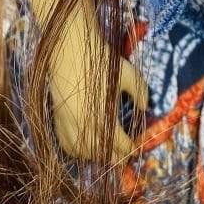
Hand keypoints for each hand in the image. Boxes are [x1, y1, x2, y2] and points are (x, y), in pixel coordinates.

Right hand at [48, 17, 149, 163]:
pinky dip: (75, 150)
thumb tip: (145, 107)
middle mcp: (83, 122)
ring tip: (105, 152)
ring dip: (94, 156)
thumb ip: (140, 91)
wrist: (70, 47)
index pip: (117, 142)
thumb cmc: (99, 58)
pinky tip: (84, 147)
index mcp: (102, 113)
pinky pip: (65, 143)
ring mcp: (67, 121)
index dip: (127, 149)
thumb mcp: (126, 72)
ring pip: (80, 151)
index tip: (134, 149)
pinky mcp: (57, 116)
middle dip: (113, 156)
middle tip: (123, 156)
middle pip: (99, 151)